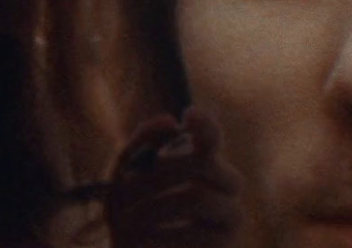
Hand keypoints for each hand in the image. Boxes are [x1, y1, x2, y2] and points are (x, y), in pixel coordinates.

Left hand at [106, 108, 240, 247]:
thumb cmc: (129, 215)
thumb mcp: (121, 179)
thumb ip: (138, 146)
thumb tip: (168, 121)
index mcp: (202, 162)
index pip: (211, 136)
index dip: (204, 124)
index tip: (186, 116)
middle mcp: (224, 185)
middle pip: (204, 163)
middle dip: (160, 170)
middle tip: (127, 184)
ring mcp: (230, 215)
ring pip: (197, 196)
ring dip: (155, 205)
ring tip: (126, 221)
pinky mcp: (224, 244)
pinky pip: (194, 232)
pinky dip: (160, 235)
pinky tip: (140, 242)